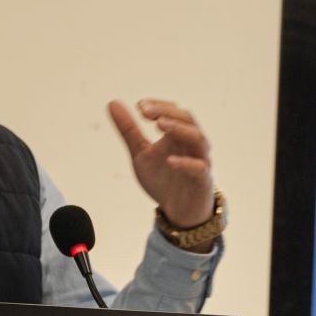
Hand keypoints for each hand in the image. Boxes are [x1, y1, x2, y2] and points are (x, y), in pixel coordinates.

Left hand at [108, 98, 214, 226]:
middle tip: (145, 111)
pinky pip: (199, 168)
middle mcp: (191, 144)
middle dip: (167, 112)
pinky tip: (169, 160)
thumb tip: (112, 102)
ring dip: (180, 129)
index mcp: (178, 135)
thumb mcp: (141, 153)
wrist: (179, 212)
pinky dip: (185, 163)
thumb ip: (129, 130)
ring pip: (198, 139)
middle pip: (188, 119)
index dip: (159, 106)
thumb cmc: (163, 179)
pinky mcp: (202, 181)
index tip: (139, 106)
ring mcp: (200, 161)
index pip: (174, 111)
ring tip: (160, 124)